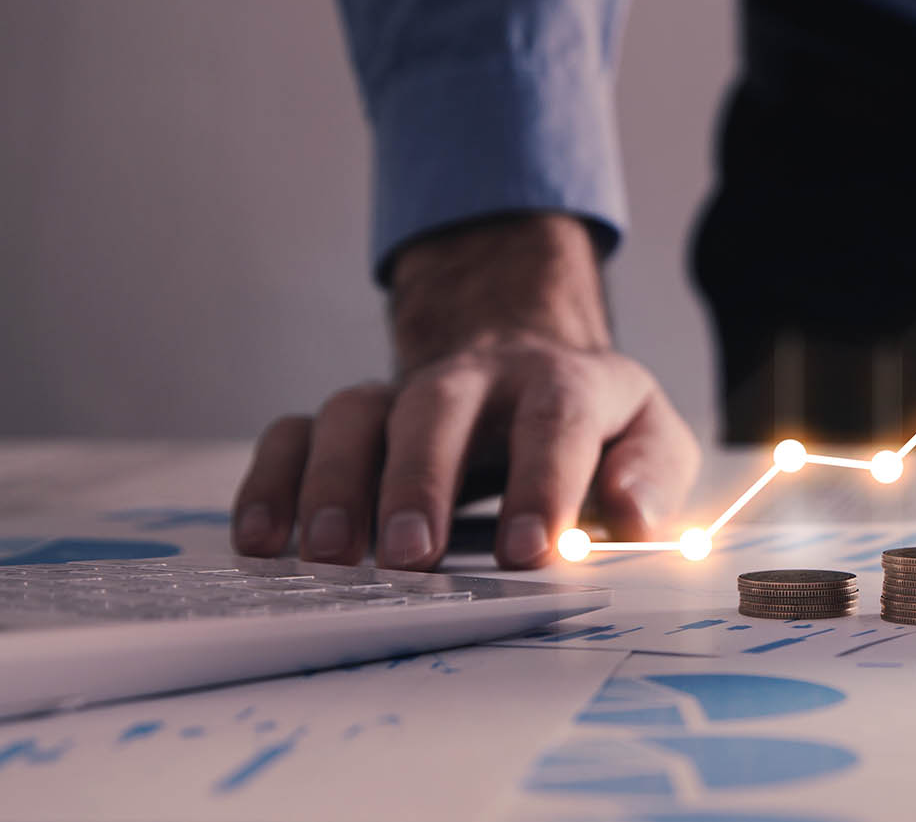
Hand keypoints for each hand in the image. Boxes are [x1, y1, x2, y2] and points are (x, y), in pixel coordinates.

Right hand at [231, 215, 699, 568]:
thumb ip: (653, 474)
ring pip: (355, 414)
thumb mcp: (651, 437)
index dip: (543, 482)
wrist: (530, 358)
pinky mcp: (356, 421)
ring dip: (334, 483)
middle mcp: (477, 378)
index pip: (556, 421)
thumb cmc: (596, 424)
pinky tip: (262, 541)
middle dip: (421, 481)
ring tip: (328, 557)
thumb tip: (632, 511)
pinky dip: (271, 482)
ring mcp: (405, 395)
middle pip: (438, 409)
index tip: (531, 551)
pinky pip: (297, 433)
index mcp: (564, 382)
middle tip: (413, 555)